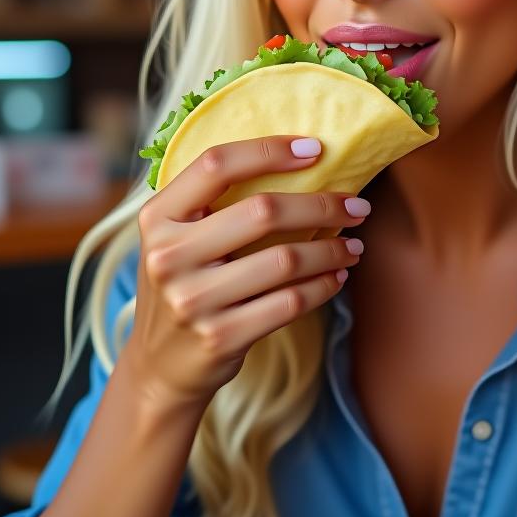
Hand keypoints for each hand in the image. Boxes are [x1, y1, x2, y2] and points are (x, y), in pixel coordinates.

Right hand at [123, 135, 368, 415]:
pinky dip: (323, 286)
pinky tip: (337, 276)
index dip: (270, 150)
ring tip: (354, 245)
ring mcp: (193, 300)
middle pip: (263, 211)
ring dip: (332, 249)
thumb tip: (298, 159)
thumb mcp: (178, 238)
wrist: (160, 367)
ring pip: (285, 260)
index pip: (216, 165)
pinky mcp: (221, 337)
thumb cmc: (185, 284)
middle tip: (358, 205)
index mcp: (158, 218)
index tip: (316, 149)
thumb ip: (214, 202)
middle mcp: (168, 256)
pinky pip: (290, 302)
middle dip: (322, 205)